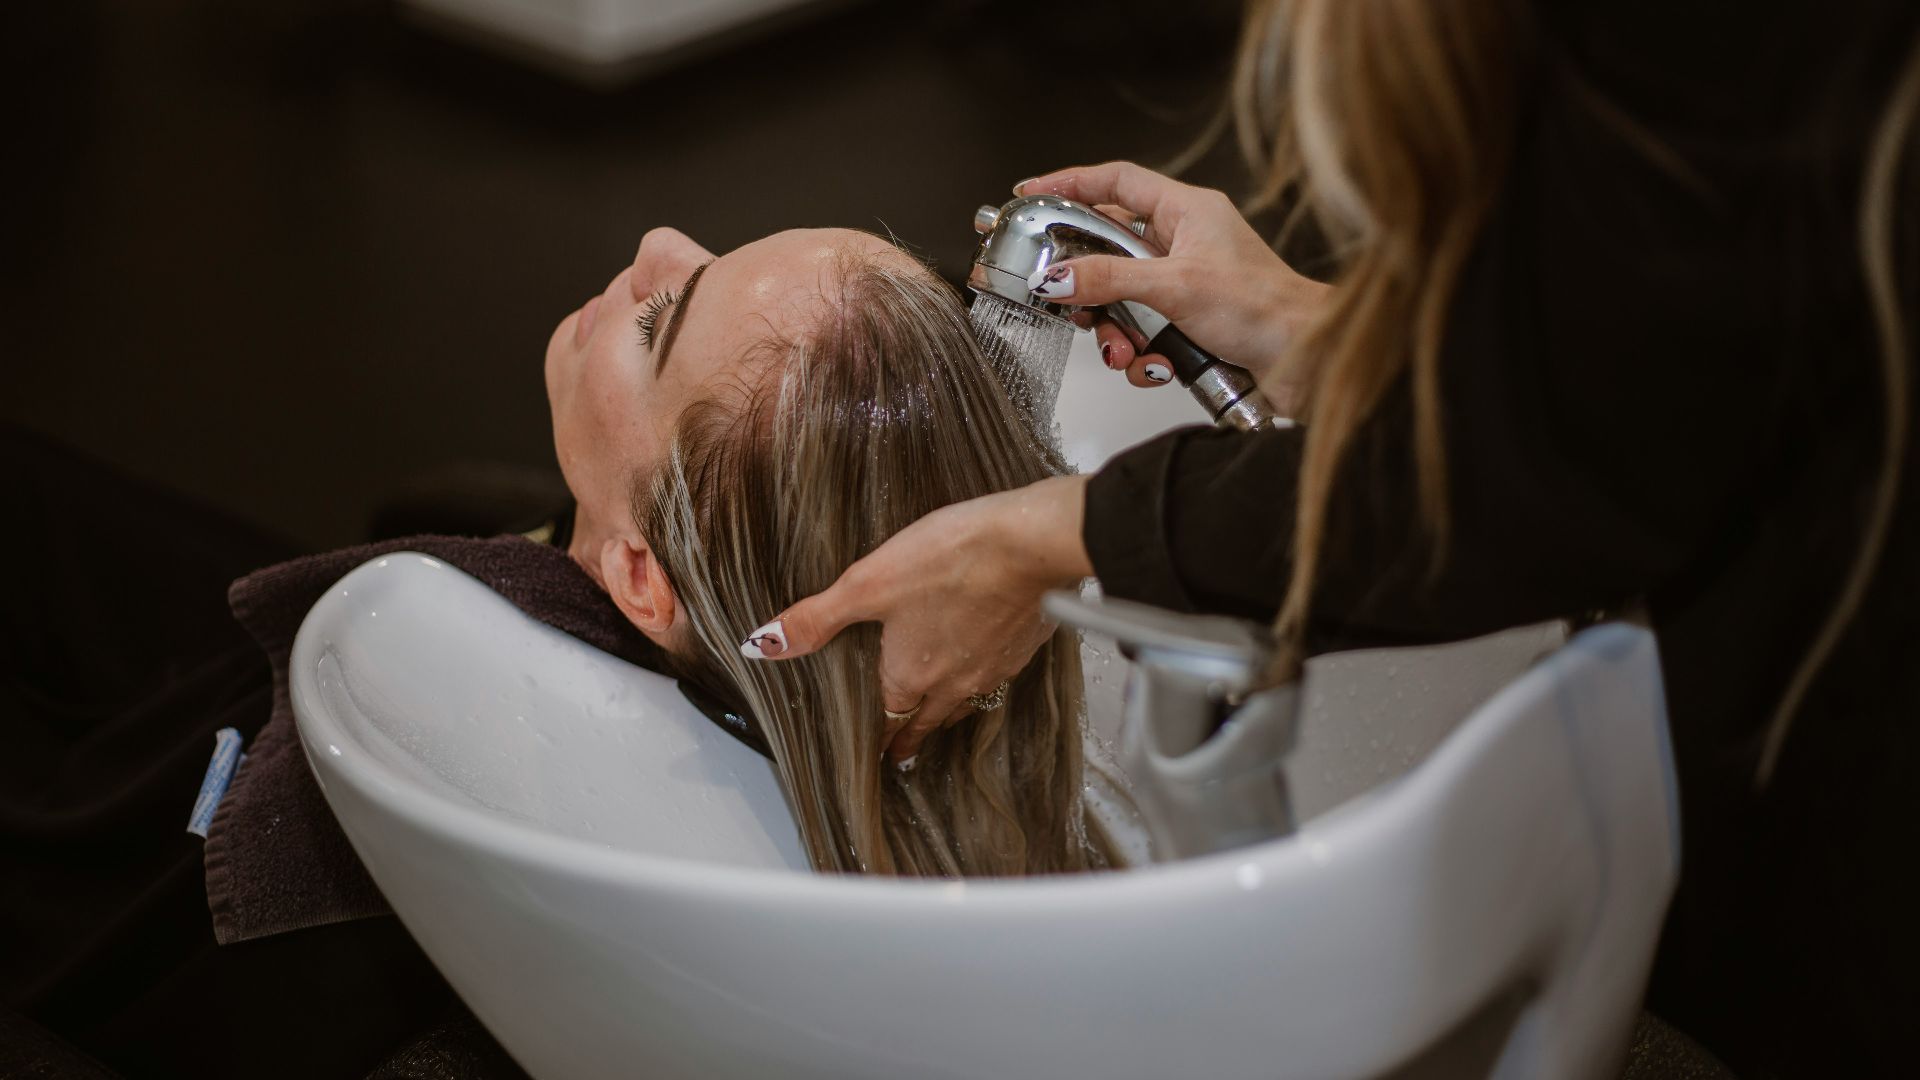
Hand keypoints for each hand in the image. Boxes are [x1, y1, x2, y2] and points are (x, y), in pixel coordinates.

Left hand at [737, 475, 1092, 763]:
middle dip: (913, 735)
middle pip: (928, 719)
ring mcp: (993, 667)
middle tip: (904, 751)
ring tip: (941, 716)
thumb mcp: (868, 583)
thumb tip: (762, 646)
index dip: (882, 738)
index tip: (880, 755)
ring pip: (965, 702)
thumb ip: (816, 618)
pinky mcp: (1023, 646)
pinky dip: (984, 678)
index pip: (890, 719)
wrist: (1030, 545)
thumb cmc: (950, 559)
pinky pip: (997, 675)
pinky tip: (985, 661)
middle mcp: (953, 682)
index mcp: (910, 674)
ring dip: (948, 712)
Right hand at [1017, 161, 1327, 405]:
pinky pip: (1142, 335)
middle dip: (1089, 287)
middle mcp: (1185, 242)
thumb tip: (1057, 277)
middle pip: (1108, 250)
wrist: (1307, 361)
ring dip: (1115, 332)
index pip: (1116, 182)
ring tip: (1124, 351)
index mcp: (1187, 211)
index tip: (1030, 194)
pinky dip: (1141, 357)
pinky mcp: (1188, 323)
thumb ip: (1109, 280)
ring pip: (1121, 301)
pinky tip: (1156, 367)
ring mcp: (1185, 284)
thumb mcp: (1175, 287)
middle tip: (1068, 302)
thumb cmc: (1266, 309)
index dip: (1070, 183)